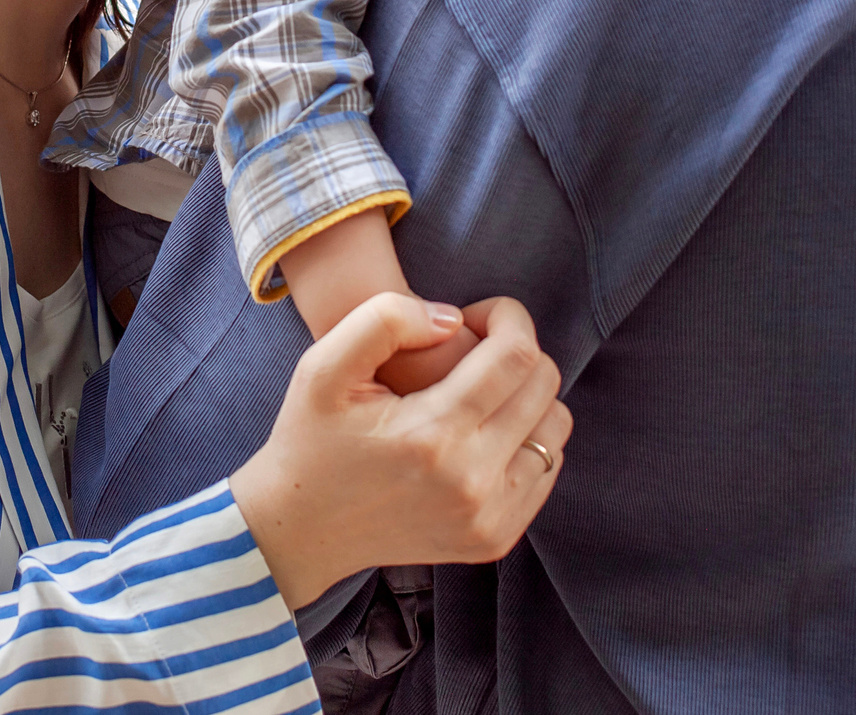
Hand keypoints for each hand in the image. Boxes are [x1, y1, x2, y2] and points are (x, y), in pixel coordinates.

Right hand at [232, 294, 572, 610]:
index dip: (508, 317)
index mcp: (432, 435)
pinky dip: (526, 439)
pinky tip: (482, 431)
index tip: (477, 314)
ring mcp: (488, 518)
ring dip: (528, 395)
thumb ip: (384, 319)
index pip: (517, 356)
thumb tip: (453, 320)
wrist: (300, 532)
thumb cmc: (310, 440)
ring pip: (555, 428)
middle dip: (517, 350)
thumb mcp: (323, 366)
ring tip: (480, 391)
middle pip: (544, 387)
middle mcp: (471, 482)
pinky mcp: (495, 539)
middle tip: (472, 348)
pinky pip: (546, 469)